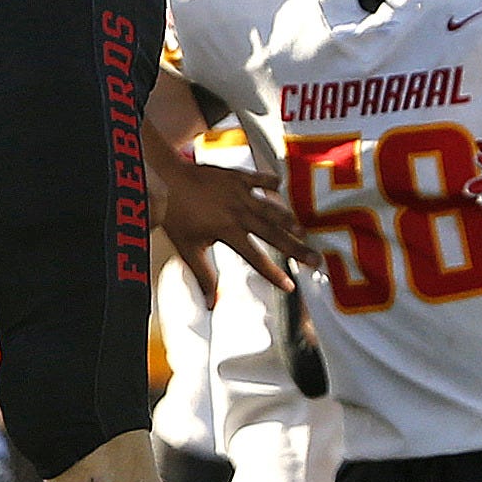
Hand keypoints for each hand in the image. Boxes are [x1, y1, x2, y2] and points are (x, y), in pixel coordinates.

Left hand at [151, 146, 302, 304]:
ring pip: (271, 207)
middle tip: (316, 259)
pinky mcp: (236, 176)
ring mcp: (239, 192)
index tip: (290, 286)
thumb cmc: (175, 216)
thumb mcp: (188, 249)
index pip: (256, 257)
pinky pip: (258, 179)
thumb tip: (210, 305)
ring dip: (288, 219)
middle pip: (273, 233)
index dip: (273, 273)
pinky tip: (281, 186)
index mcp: (228, 230)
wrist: (165, 179)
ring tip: (303, 231)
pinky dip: (270, 182)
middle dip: (296, 248)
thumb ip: (203, 276)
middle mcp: (239, 211)